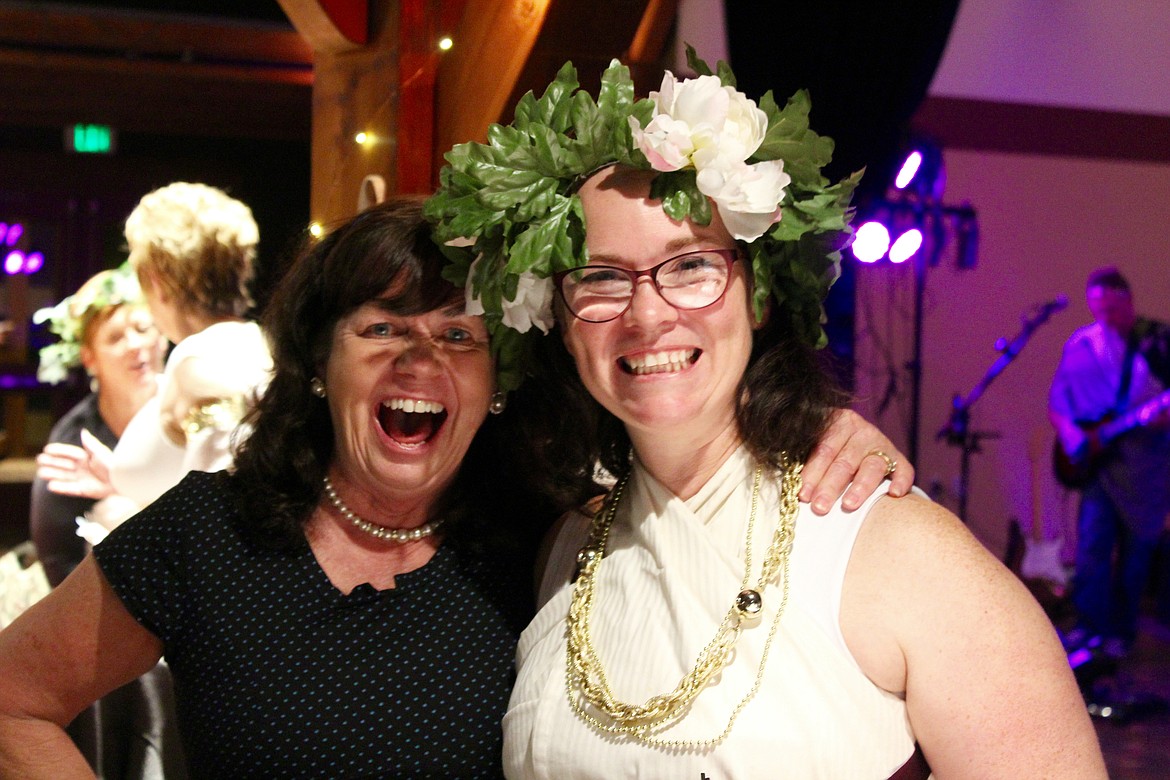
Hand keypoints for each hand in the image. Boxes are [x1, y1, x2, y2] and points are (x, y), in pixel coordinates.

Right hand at [35, 429, 115, 499]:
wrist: (122, 481)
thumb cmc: (113, 465)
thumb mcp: (101, 452)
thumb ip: (90, 444)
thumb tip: (83, 432)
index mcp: (87, 457)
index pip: (69, 453)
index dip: (59, 451)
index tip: (47, 449)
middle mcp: (83, 468)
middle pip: (64, 464)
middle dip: (52, 462)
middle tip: (40, 460)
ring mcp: (83, 479)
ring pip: (64, 476)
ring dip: (53, 474)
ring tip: (41, 473)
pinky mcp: (85, 490)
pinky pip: (70, 489)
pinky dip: (61, 487)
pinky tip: (50, 485)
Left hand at [799, 409, 913, 514]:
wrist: (854, 441)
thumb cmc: (824, 450)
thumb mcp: (810, 444)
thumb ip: (801, 455)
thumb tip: (787, 478)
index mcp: (837, 422)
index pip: (823, 450)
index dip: (812, 473)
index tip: (803, 495)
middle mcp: (861, 431)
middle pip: (844, 461)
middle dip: (830, 486)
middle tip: (820, 507)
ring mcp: (881, 443)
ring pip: (871, 466)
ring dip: (860, 487)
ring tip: (849, 505)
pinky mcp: (898, 458)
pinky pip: (904, 469)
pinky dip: (901, 481)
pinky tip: (893, 494)